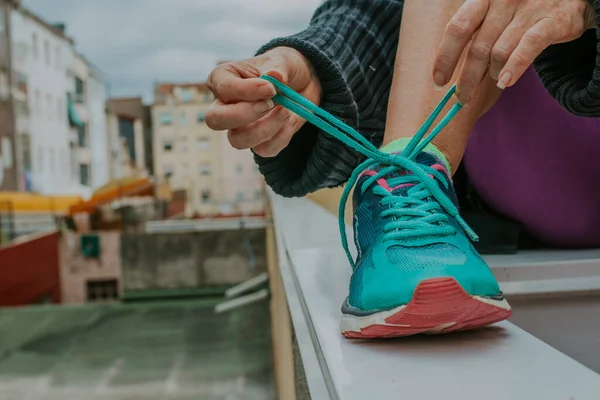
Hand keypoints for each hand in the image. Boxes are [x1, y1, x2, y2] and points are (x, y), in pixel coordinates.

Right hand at [206, 47, 320, 156]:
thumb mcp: (282, 60)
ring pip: (237, 140)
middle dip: (243, 115)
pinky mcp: (258, 142)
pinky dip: (281, 137)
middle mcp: (225, 106)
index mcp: (223, 79)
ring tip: (286, 112)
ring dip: (265, 129)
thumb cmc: (283, 68)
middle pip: (215, 120)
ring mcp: (239, 127)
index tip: (271, 88)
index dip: (247, 91)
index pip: (223, 89)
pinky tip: (291, 120)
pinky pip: (264, 150)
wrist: (302, 84)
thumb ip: (278, 67)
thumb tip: (273, 76)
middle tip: (269, 104)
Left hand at [433, 0, 596, 103]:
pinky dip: (514, 68)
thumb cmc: (521, 10)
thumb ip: (475, 35)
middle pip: (477, 47)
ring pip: (500, 51)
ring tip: (495, 80)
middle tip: (462, 97)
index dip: (445, 57)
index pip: (457, 28)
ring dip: (492, 73)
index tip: (438, 81)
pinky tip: (505, 82)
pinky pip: (528, 47)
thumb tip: (450, 71)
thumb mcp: (493, 13)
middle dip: (466, 78)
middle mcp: (504, 1)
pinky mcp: (552, 20)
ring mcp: (528, 9)